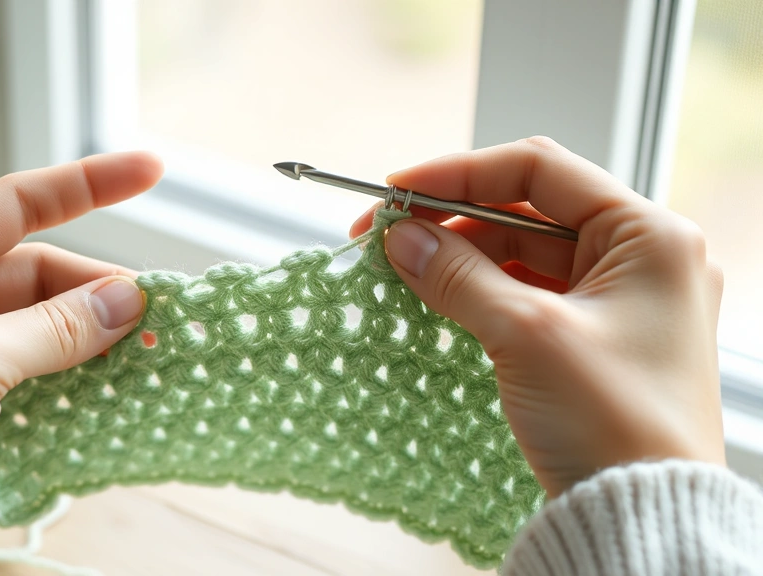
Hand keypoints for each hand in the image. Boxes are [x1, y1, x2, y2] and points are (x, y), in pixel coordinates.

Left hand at [0, 152, 163, 564]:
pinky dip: (88, 368)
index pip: (15, 204)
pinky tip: (124, 375)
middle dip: (101, 288)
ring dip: (101, 331)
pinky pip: (51, 365)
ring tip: (153, 343)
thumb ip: (54, 326)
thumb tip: (130, 298)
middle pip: (45, 271)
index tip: (151, 170)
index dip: (88, 184)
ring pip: (54, 320)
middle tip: (158, 310)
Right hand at [351, 137, 724, 496]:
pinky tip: (438, 294)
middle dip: (452, 217)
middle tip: (386, 235)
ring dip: (462, 254)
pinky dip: (481, 288)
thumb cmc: (614, 424)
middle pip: (528, 208)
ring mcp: (620, 296)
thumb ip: (458, 274)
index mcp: (649, 235)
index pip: (539, 168)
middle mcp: (641, 255)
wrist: (643, 515)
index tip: (397, 191)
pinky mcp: (597, 334)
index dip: (459, 173)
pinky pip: (528, 291)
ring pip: (523, 251)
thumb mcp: (526, 335)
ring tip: (402, 267)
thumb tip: (401, 238)